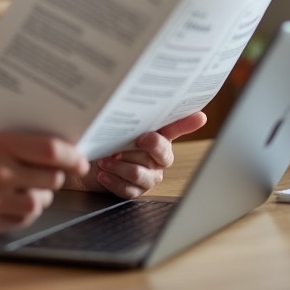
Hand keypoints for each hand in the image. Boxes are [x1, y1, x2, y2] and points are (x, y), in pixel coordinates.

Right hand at [0, 132, 88, 235]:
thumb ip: (23, 145)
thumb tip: (67, 151)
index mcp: (0, 143)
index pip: (51, 149)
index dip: (74, 157)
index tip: (82, 162)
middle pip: (52, 177)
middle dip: (55, 177)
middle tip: (44, 175)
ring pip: (41, 201)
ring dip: (39, 197)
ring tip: (23, 190)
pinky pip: (24, 220)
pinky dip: (23, 213)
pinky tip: (9, 204)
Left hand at [72, 112, 206, 198]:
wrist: (92, 164)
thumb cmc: (108, 141)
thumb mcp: (117, 126)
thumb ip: (129, 117)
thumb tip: (129, 99)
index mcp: (159, 137)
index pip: (178, 127)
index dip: (188, 123)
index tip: (197, 117)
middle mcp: (158, 157)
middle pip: (161, 152)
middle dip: (140, 147)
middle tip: (125, 143)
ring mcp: (149, 175)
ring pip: (139, 173)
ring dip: (119, 166)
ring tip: (104, 160)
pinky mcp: (136, 191)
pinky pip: (128, 189)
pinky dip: (113, 180)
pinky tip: (103, 174)